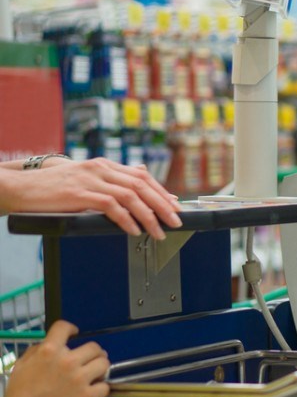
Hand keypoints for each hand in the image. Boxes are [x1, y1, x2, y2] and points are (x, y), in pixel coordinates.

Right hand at [2, 158, 181, 238]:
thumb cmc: (53, 187)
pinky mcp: (78, 194)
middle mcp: (100, 169)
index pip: (142, 176)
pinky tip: (134, 230)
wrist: (21, 187)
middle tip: (176, 221)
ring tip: (158, 231)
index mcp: (104, 165)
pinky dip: (125, 219)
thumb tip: (142, 173)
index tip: (175, 206)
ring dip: (148, 216)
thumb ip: (114, 177)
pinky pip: (110, 206)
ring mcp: (90, 180)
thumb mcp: (87, 177)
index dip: (161, 191)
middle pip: (141, 185)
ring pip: (130, 196)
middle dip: (163, 205)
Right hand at [2, 321, 109, 396]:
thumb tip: (48, 344)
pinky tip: (95, 389)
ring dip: (100, 367)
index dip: (70, 328)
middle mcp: (68, 361)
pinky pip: (105, 386)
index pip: (64, 328)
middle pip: (93, 346)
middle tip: (90, 358)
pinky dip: (101, 388)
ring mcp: (80, 378)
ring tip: (95, 372)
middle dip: (93, 352)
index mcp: (49, 351)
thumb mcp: (21, 366)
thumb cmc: (19, 394)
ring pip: (104, 363)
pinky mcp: (88, 396)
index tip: (74, 332)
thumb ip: (36, 351)